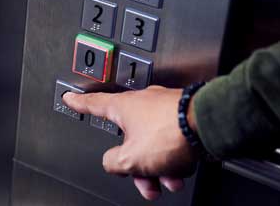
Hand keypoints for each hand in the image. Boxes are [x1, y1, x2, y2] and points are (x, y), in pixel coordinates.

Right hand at [63, 85, 197, 199]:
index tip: (71, 98)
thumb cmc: (170, 132)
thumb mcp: (129, 158)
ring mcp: (165, 108)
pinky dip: (174, 158)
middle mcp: (143, 103)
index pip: (93, 104)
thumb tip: (112, 162)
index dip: (79, 104)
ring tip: (168, 181)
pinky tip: (181, 170)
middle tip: (141, 180)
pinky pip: (171, 141)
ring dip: (158, 166)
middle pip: (129, 137)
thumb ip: (113, 162)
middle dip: (136, 164)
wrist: (208, 125)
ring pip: (153, 143)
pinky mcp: (184, 116)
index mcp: (123, 107)